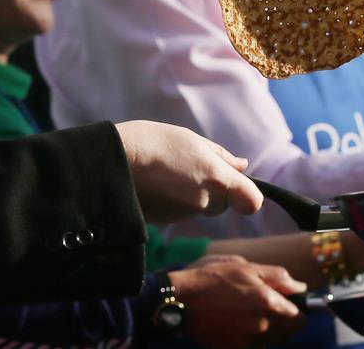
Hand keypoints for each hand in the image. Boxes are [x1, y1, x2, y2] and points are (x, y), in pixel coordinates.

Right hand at [115, 120, 262, 222]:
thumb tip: (242, 166)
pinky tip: (157, 184)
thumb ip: (221, 156)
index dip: (248, 194)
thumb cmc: (154, 142)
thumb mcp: (192, 140)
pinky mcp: (166, 222)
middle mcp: (205, 201)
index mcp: (217, 179)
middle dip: (214, 191)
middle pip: (223, 204)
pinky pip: (180, 212)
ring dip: (193, 195)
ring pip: (201, 208)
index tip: (237, 185)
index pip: (251, 201)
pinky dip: (174, 201)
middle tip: (191, 168)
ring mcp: (184, 214)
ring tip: (169, 172)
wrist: (112, 162)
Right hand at [170, 257, 306, 348]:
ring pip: (272, 343)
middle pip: (289, 332)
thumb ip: (277, 276)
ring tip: (256, 320)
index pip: (299, 315)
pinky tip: (242, 329)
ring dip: (271, 334)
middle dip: (286, 323)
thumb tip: (299, 286)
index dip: (297, 309)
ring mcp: (246, 340)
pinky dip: (253, 342)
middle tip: (274, 311)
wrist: (180, 298)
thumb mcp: (245, 265)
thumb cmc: (212, 275)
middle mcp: (261, 324)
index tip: (289, 303)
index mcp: (267, 301)